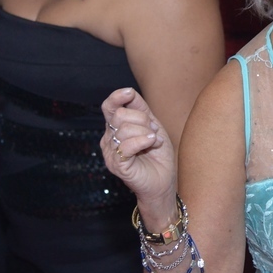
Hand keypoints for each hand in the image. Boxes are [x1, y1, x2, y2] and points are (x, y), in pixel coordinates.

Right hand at [100, 88, 176, 221]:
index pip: (109, 107)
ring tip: (154, 141)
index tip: (129, 93)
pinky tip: (152, 143)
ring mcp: (111, 152)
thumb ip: (141, 109)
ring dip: (146, 133)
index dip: (117, 97)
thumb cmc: (157, 154)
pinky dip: (143, 141)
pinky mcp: (116, 165)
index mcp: (115, 127)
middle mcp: (109, 139)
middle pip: (120, 115)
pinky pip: (127, 145)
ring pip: (125, 129)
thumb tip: (129, 92)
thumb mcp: (152, 126)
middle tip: (153, 131)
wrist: (163, 181)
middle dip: (142, 120)